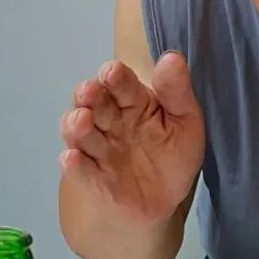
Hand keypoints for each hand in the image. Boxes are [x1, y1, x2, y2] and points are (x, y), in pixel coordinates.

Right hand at [59, 52, 204, 225]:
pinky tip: (73, 158)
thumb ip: (177, 91)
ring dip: (76, 126)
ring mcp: (99, 149)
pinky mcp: (94, 179)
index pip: (121, 83)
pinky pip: (80, 170)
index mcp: (133, 102)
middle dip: (89, 96)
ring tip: (81, 120)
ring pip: (80, 133)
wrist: (163, 201)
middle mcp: (110, 121)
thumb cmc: (172, 154)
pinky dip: (74, 165)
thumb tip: (172, 58)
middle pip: (94, 103)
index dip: (115, 76)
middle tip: (90, 93)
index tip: (112, 72)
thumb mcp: (185, 121)